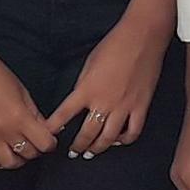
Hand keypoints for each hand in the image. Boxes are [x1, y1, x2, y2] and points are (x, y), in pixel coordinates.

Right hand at [0, 35, 66, 171]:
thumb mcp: (23, 91)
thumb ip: (35, 114)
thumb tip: (45, 129)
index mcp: (19, 116)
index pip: (44, 143)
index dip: (50, 143)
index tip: (49, 139)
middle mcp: (3, 130)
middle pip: (29, 154)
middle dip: (36, 150)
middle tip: (35, 142)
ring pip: (9, 163)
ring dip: (18, 159)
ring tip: (19, 150)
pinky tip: (0, 155)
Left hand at [55, 18, 167, 156]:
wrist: (142, 37)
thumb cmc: (114, 45)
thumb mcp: (89, 64)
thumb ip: (83, 86)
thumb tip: (80, 101)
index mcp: (87, 89)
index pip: (64, 115)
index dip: (54, 128)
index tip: (48, 136)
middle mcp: (104, 102)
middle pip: (87, 134)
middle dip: (78, 146)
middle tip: (73, 152)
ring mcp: (124, 106)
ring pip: (108, 138)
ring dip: (98, 148)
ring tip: (91, 152)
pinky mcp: (141, 106)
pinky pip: (133, 132)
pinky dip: (124, 140)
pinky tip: (118, 141)